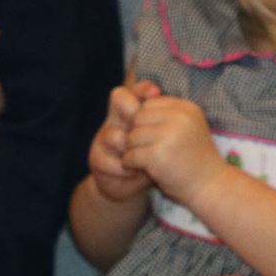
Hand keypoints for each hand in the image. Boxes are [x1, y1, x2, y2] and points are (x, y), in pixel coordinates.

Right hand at [88, 81, 158, 202]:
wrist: (133, 186)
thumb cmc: (152, 157)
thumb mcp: (162, 141)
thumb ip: (167, 126)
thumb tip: (179, 109)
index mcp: (133, 111)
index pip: (136, 90)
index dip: (143, 89)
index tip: (156, 93)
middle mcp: (116, 119)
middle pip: (118, 97)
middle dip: (131, 108)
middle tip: (142, 126)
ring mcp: (103, 138)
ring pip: (113, 134)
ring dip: (130, 149)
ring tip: (144, 159)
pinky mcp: (96, 159)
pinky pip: (107, 161)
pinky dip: (124, 169)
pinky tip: (135, 172)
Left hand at [121, 94, 223, 203]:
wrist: (211, 186)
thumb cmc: (196, 159)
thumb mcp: (188, 128)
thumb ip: (167, 116)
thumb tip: (133, 106)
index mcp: (187, 108)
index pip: (150, 104)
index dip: (145, 121)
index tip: (150, 137)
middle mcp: (179, 118)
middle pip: (138, 117)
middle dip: (136, 133)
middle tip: (142, 148)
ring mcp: (169, 136)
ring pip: (132, 136)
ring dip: (132, 149)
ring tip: (142, 159)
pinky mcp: (158, 155)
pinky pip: (131, 154)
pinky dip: (131, 163)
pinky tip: (140, 168)